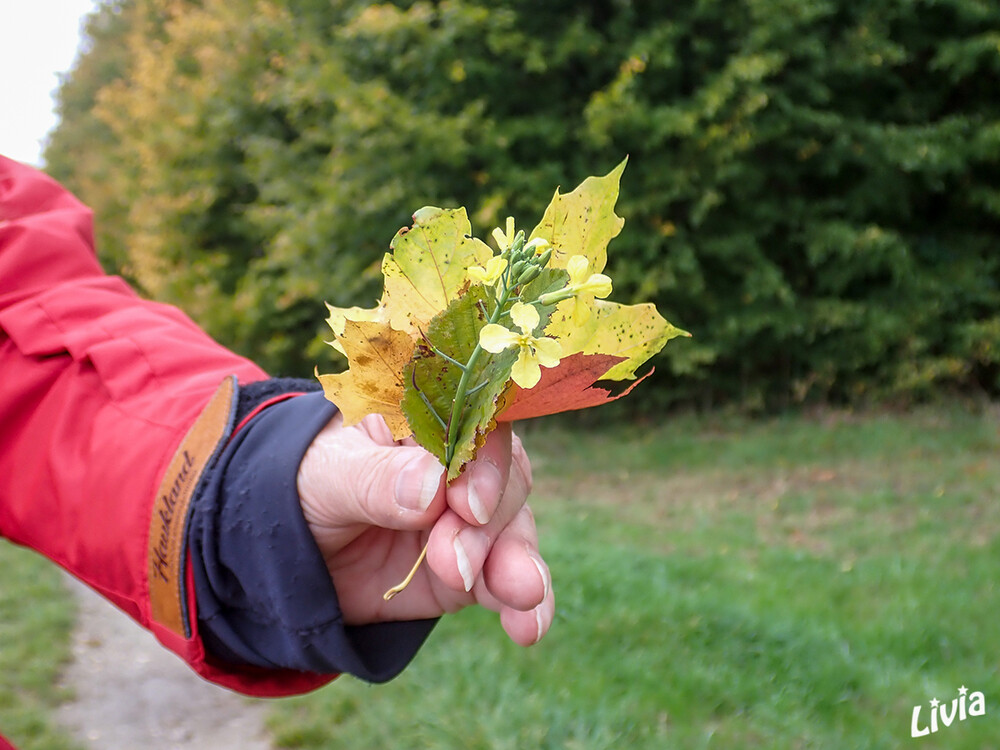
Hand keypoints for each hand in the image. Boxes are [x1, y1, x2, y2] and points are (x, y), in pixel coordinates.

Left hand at [296, 413, 553, 645]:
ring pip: (515, 532)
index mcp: (427, 418)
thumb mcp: (326, 476)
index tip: (468, 506)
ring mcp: (468, 519)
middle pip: (504, 480)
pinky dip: (526, 604)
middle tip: (453, 565)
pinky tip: (529, 625)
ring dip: (519, 564)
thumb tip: (432, 487)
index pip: (475, 424)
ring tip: (522, 595)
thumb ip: (376, 479)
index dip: (483, 463)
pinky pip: (507, 582)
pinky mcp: (471, 568)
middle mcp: (459, 464)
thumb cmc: (302, 488)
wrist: (284, 554)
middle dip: (487, 527)